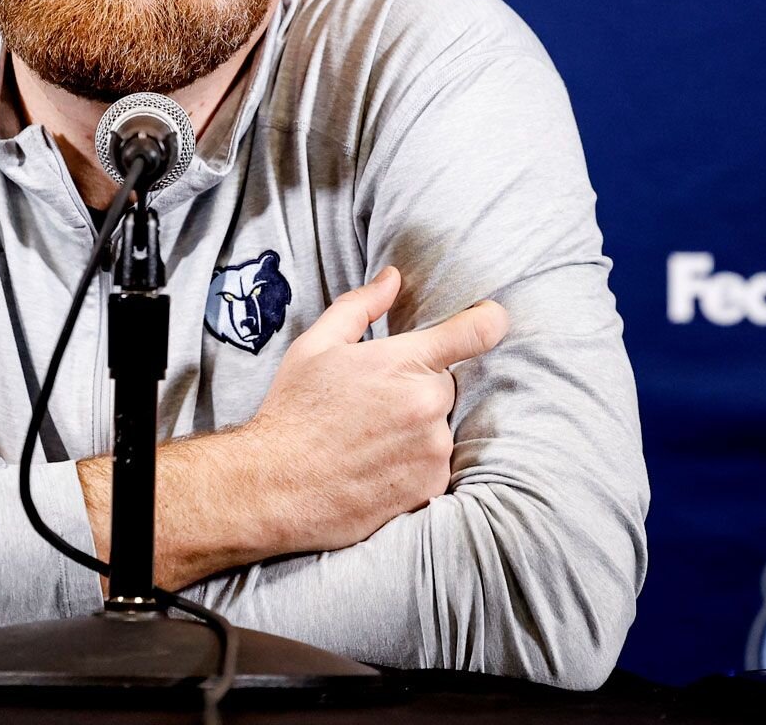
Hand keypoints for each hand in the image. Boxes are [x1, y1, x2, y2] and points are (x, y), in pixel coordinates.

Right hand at [240, 266, 507, 555]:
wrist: (275, 487)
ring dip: (415, 428)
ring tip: (367, 440)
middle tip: (371, 403)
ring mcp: (433, 450)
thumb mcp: (315, 346)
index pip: (474, 331)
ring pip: (439, 426)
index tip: (491, 319)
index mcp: (404, 362)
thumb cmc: (292, 412)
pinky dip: (412, 464)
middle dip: (417, 387)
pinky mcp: (431, 487)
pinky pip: (434, 464)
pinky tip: (374, 466)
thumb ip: (360, 306)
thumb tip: (393, 278)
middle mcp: (428, 404)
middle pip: (444, 384)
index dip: (488, 320)